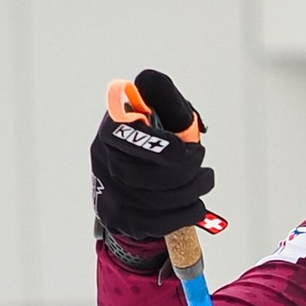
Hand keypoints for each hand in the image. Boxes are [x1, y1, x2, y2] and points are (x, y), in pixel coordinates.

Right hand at [93, 69, 212, 254]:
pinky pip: (159, 223)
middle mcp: (101, 160)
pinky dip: (187, 212)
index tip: (181, 150)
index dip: (153, 146)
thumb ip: (162, 96)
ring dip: (192, 189)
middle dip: (183, 169)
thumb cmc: (161, 138)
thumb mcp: (166, 111)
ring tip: (204, 178)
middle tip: (200, 158)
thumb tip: (147, 82)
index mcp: (112, 128)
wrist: (145, 178)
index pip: (122, 138)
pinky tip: (197, 202)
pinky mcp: (120, 220)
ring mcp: (108, 193)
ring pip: (154, 200)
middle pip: (139, 175)